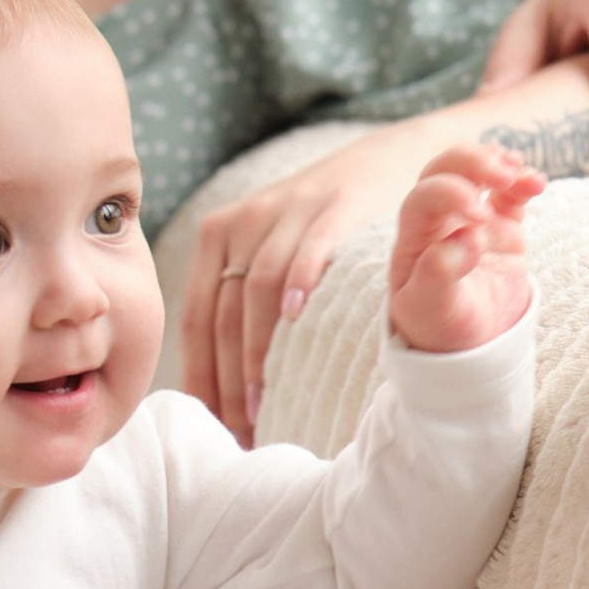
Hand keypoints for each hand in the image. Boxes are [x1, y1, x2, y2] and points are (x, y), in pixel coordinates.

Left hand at [183, 122, 434, 443]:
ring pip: (256, 291)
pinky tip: (297, 326)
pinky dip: (298, 287)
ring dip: (258, 353)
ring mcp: (287, 211)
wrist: (390, 158)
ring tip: (265, 404)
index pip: (198, 319)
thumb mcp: (273, 250)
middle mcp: (243, 222)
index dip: (202, 374)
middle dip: (229, 379)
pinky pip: (306, 250)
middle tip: (242, 430)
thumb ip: (244, 302)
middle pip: (224, 314)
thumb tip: (224, 390)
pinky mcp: (332, 205)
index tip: (211, 425)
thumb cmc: (325, 224)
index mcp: (217, 237)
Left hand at [387, 145, 542, 352]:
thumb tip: (464, 239)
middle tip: (501, 173)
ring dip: (496, 163)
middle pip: (446, 170)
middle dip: (472, 162)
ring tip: (517, 171)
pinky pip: (510, 194)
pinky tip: (535, 182)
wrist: (465, 342)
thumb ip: (439, 273)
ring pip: (477, 173)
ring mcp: (472, 219)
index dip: (451, 195)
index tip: (481, 218)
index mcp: (414, 235)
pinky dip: (522, 182)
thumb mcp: (429, 308)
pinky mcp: (502, 226)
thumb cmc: (437, 324)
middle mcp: (439, 219)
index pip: (425, 197)